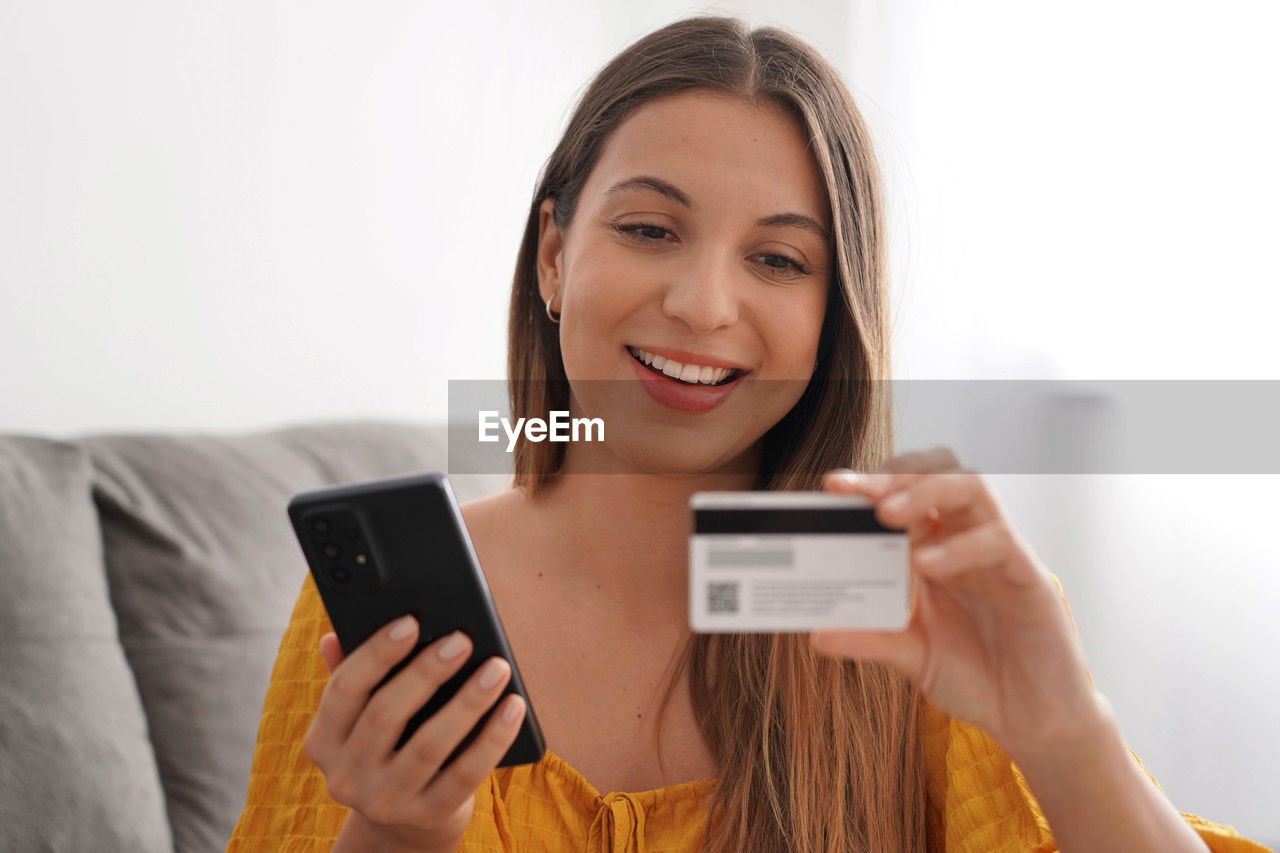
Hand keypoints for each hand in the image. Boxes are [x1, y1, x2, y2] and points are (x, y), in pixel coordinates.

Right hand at [303, 616, 526, 851]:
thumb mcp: (363, 718)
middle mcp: (347, 776)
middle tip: (462, 640)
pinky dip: (493, 738)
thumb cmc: (389, 747)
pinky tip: (513, 706)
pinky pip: (465, 774)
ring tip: (497, 669)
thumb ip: (352, 676)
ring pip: (429, 745)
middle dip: (426, 672)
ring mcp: (385, 802)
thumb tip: (335, 633)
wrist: (404, 824)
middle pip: (386, 714)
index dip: (376, 653)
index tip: (411, 622)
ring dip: (468, 701)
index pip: (343, 689)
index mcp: (324, 741)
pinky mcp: (427, 817)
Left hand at [811, 447, 1104, 757]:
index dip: (871, 483)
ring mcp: (997, 554)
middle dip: (895, 475)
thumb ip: (870, 640)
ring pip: (972, 489)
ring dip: (926, 491)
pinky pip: (998, 542)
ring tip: (888, 514)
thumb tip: (816, 635)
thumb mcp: (911, 657)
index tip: (832, 485)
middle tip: (858, 491)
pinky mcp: (1028, 577)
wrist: (1031, 720)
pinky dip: (960, 547)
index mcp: (933, 550)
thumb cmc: (975, 676)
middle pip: (937, 475)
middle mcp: (964, 541)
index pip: (904, 496)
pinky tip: (928, 564)